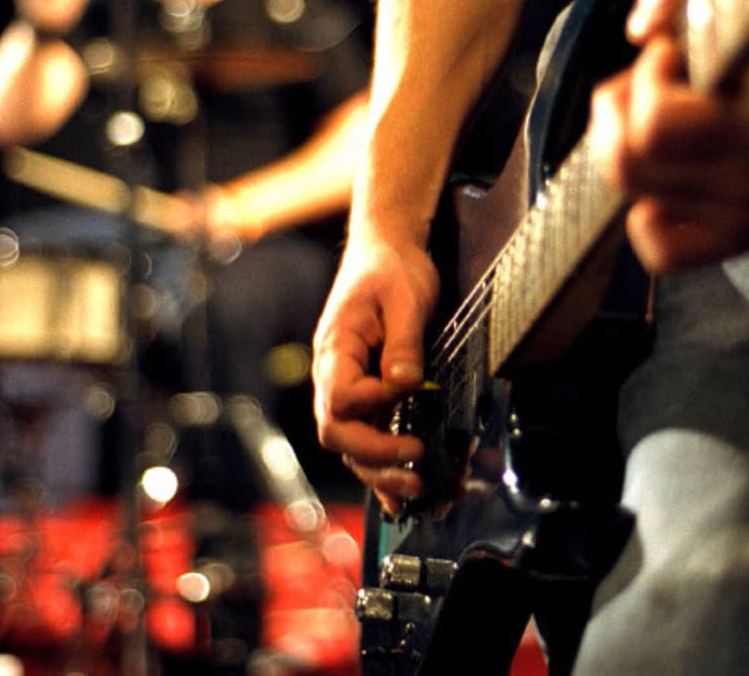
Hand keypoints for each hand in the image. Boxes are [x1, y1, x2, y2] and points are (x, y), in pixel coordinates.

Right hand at [311, 229, 438, 514]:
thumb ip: (403, 343)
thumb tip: (405, 383)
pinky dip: (380, 468)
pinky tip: (398, 496)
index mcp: (336, 350)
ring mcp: (347, 388)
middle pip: (338, 432)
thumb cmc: (391, 269)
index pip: (341, 398)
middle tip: (415, 472)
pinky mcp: (367, 395)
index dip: (373, 405)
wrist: (386, 252)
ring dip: (379, 472)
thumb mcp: (404, 297)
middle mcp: (333, 375)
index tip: (409, 393)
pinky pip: (365, 437)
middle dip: (375, 457)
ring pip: (350, 444)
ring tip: (416, 491)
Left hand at [590, 0, 748, 271]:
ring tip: (652, 126)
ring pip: (633, 198)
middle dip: (617, 114)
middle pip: (626, 165)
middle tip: (641, 89)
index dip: (643, 82)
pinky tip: (663, 183)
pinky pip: (658, 250)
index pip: (654, 125)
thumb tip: (637, 26)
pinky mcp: (733, 243)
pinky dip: (645, 217)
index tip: (666, 56)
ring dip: (627, 152)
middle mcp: (747, 183)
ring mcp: (739, 220)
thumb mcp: (747, 6)